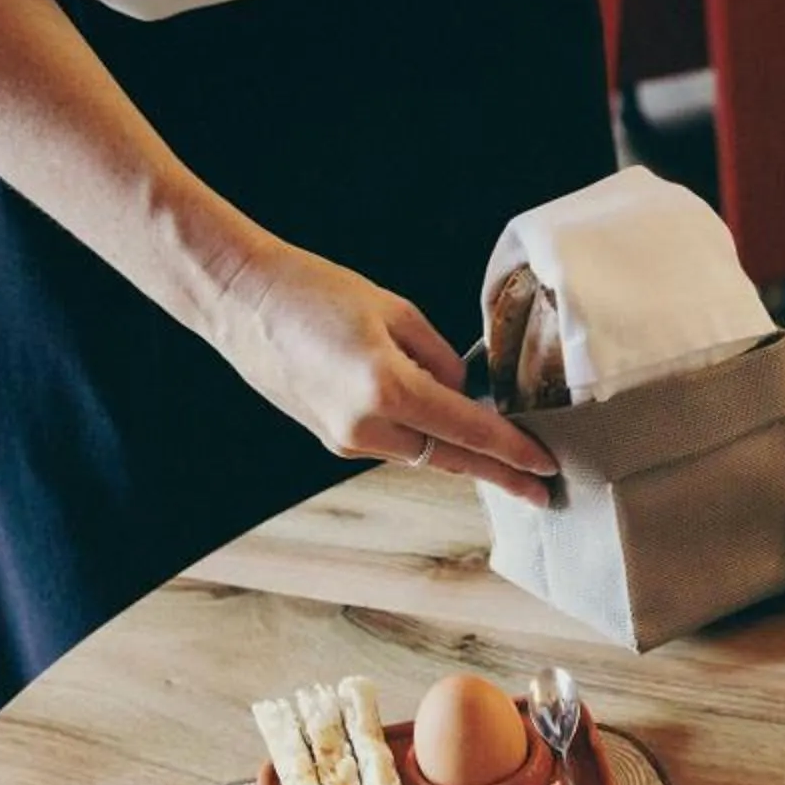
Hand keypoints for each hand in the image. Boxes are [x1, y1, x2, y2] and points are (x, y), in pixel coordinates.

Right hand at [206, 240, 557, 499]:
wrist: (239, 300)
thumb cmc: (313, 290)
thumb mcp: (395, 310)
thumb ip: (439, 358)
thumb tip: (464, 393)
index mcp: (387, 390)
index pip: (468, 430)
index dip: (512, 452)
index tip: (545, 470)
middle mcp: (366, 427)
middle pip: (449, 457)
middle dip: (497, 472)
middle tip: (542, 494)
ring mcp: (345, 440)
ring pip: (420, 451)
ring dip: (455, 446)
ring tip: (498, 447)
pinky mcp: (332, 439)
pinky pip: (391, 442)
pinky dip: (418, 433)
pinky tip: (431, 416)